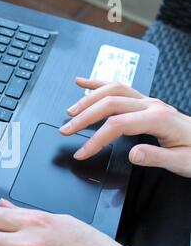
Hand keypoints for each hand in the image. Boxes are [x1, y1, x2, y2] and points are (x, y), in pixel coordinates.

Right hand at [60, 78, 190, 176]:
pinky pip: (118, 86)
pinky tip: (83, 82)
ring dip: (87, 99)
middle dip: (84, 117)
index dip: (96, 139)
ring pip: (111, 90)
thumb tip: (132, 154)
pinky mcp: (143, 101)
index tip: (82, 152)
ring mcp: (147, 100)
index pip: (118, 125)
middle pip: (109, 103)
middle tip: (66, 130)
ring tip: (70, 112)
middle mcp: (151, 105)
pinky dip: (97, 83)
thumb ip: (156, 157)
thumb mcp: (183, 162)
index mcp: (159, 118)